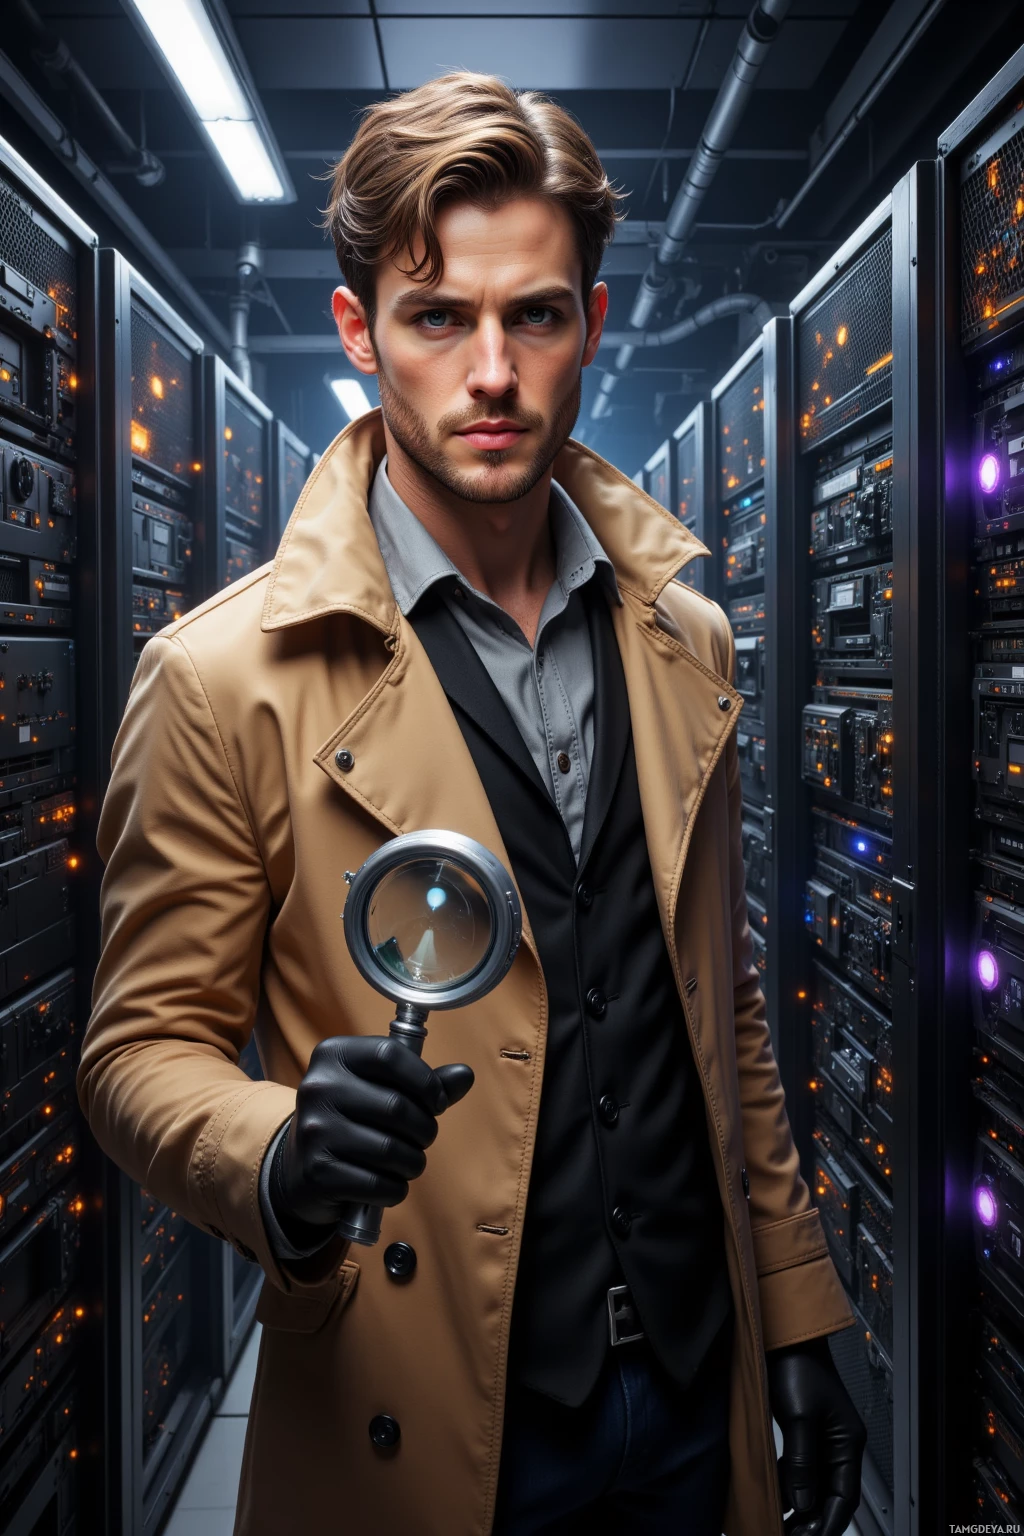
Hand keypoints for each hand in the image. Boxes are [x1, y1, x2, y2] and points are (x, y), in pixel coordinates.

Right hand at [270, 1035, 473, 1234]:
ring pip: (390, 1149)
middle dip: (424, 1128)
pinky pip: (378, 1183)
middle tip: (424, 1137)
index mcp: (333, 1055)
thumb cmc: (352, 1119)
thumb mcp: (379, 1089)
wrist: (300, 1168)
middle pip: (396, 1106)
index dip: (425, 1080)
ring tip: (410, 1161)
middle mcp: (318, 1088)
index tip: (437, 1101)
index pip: (390, 1055)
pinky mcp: (317, 1172)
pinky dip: (396, 1188)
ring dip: (414, 1162)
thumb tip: (466, 1075)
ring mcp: (314, 1131)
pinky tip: (391, 1183)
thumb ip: (422, 1082)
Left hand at [766, 1335, 865, 1535]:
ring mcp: (822, 1439)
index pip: (845, 1496)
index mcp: (847, 1442)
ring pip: (816, 1485)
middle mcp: (839, 1444)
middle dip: (815, 1520)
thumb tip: (803, 1503)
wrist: (784, 1336)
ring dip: (802, 1506)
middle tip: (791, 1535)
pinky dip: (793, 1487)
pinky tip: (778, 1499)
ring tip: (782, 1525)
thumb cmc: (797, 1367)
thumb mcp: (799, 1416)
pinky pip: (802, 1470)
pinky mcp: (805, 1432)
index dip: (830, 1522)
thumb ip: (802, 1462)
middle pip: (832, 1495)